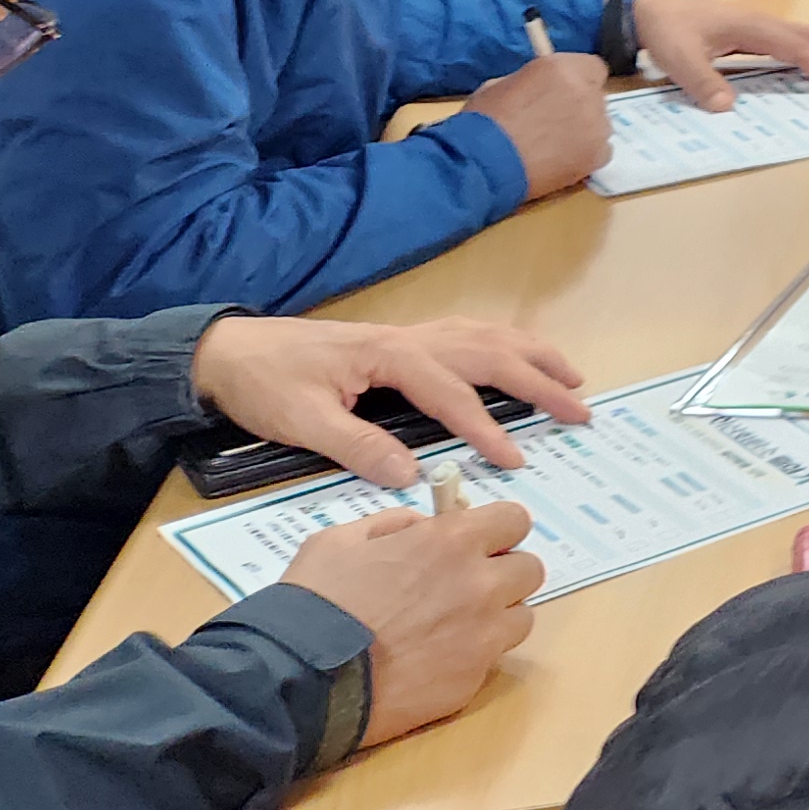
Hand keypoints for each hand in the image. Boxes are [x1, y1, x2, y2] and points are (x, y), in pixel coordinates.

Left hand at [191, 316, 591, 488]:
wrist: (229, 350)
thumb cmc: (265, 385)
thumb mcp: (303, 423)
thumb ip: (359, 446)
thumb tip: (412, 475)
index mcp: (390, 356)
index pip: (452, 393)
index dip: (487, 427)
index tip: (517, 459)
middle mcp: (409, 338)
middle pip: (489, 353)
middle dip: (539, 380)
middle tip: (579, 410)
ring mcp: (408, 335)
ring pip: (486, 336)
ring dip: (532, 355)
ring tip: (572, 376)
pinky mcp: (400, 340)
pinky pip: (468, 334)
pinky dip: (504, 343)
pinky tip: (517, 354)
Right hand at [280, 501, 545, 745]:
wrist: (297, 679)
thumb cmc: (314, 603)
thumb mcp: (342, 540)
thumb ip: (395, 525)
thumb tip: (423, 526)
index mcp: (452, 542)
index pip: (515, 520)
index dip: (496, 531)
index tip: (477, 543)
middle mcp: (480, 586)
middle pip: (529, 570)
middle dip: (502, 573)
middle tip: (466, 587)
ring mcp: (481, 637)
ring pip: (520, 617)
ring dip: (496, 617)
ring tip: (453, 628)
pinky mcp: (472, 681)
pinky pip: (493, 660)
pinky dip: (474, 657)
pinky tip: (435, 661)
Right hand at [457, 46, 610, 199]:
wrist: (484, 162)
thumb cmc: (483, 122)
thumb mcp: (501, 85)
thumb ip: (532, 83)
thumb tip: (539, 89)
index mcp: (562, 68)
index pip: (592, 67)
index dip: (579, 80)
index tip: (564, 92)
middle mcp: (586, 92)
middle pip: (595, 96)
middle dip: (579, 106)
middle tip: (554, 123)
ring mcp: (597, 124)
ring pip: (599, 124)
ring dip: (583, 131)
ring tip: (553, 147)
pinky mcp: (598, 154)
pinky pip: (601, 151)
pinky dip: (586, 155)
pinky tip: (561, 162)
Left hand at [630, 0, 808, 110]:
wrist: (648, 10)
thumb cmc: (666, 32)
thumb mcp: (679, 58)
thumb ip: (702, 81)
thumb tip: (728, 107)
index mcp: (752, 27)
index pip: (796, 47)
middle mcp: (764, 24)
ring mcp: (762, 27)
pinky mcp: (756, 33)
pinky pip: (797, 41)